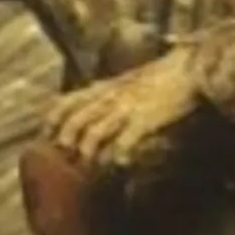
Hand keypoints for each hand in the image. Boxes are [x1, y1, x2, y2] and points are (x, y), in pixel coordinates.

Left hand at [45, 53, 204, 174]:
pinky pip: (125, 142)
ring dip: (88, 154)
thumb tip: (90, 111)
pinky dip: (119, 156)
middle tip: (65, 161)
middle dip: (65, 144)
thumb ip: (105, 94)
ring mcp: (124, 108)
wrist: (189, 67)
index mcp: (101, 88)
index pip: (63, 103)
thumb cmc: (158, 77)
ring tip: (90, 167)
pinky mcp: (144, 119)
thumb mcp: (123, 81)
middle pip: (74, 122)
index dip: (51, 123)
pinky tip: (121, 165)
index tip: (46, 139)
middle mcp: (107, 98)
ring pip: (93, 134)